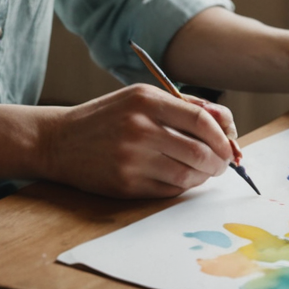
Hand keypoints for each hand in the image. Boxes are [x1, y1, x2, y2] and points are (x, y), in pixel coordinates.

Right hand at [35, 84, 238, 198]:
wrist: (58, 141)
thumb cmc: (107, 117)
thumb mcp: (140, 98)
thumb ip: (183, 106)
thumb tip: (226, 123)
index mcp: (146, 100)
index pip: (201, 120)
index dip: (224, 136)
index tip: (231, 145)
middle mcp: (139, 128)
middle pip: (200, 151)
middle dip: (220, 161)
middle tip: (224, 164)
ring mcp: (132, 159)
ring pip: (188, 174)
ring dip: (205, 177)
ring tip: (205, 172)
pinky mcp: (126, 184)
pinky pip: (169, 189)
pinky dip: (183, 186)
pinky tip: (182, 178)